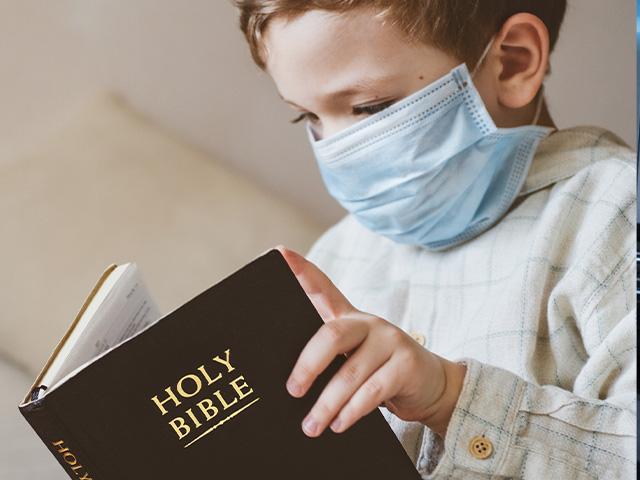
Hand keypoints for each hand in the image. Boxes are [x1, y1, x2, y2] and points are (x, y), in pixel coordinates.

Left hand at [275, 245, 466, 438]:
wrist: (429, 385)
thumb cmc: (378, 371)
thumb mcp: (352, 357)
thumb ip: (326, 358)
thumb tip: (288, 384)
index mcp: (348, 317)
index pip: (322, 288)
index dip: (300, 271)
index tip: (278, 254)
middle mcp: (368, 322)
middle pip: (332, 335)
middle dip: (308, 365)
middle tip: (292, 391)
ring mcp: (390, 339)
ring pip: (351, 372)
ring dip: (327, 404)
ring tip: (312, 426)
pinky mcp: (407, 363)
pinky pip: (373, 390)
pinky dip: (352, 410)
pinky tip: (339, 424)